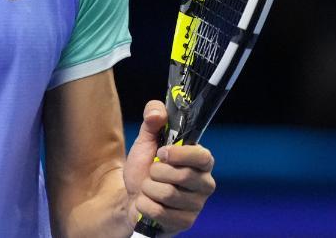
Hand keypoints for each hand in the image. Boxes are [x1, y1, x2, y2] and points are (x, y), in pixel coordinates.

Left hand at [123, 100, 215, 235]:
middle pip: (182, 176)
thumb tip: (158, 113)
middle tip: (152, 172)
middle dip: (156, 172)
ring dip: (148, 189)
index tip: (161, 153)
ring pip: (168, 195)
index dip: (179, 154)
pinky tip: (147, 202)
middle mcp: (205, 183)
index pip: (202, 156)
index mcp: (201, 160)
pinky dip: (145, 205)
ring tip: (149, 188)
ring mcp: (197, 205)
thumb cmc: (144, 167)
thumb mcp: (145, 140)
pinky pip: (160, 212)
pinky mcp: (185, 223)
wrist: (130, 196)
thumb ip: (152, 120)